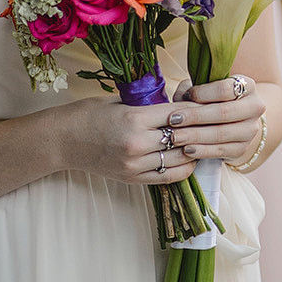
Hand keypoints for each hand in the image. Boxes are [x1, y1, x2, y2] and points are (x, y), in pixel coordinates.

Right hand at [54, 93, 243, 185]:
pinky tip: (190, 158)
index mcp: (134, 118)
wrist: (63, 140)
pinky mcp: (132, 179)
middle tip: (217, 123)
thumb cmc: (92, 114)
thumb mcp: (122, 102)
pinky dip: (182, 168)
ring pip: (179, 160)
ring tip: (207, 141)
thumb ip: (153, 105)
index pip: (179, 113)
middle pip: (183, 137)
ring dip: (195, 150)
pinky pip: (167, 177)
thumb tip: (186, 101)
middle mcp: (136, 144)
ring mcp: (135, 165)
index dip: (197, 108)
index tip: (210, 104)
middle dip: (201, 130)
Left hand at [174, 75, 266, 161]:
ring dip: (195, 136)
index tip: (185, 97)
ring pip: (221, 133)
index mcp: (247, 86)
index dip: (204, 93)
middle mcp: (255, 107)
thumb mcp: (204, 90)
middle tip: (174, 120)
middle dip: (196, 117)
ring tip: (175, 137)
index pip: (226, 88)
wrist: (232, 121)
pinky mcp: (243, 148)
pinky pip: (221, 151)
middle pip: (224, 112)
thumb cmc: (212, 101)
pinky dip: (202, 151)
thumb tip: (182, 96)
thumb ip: (191, 90)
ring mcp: (251, 130)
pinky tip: (187, 149)